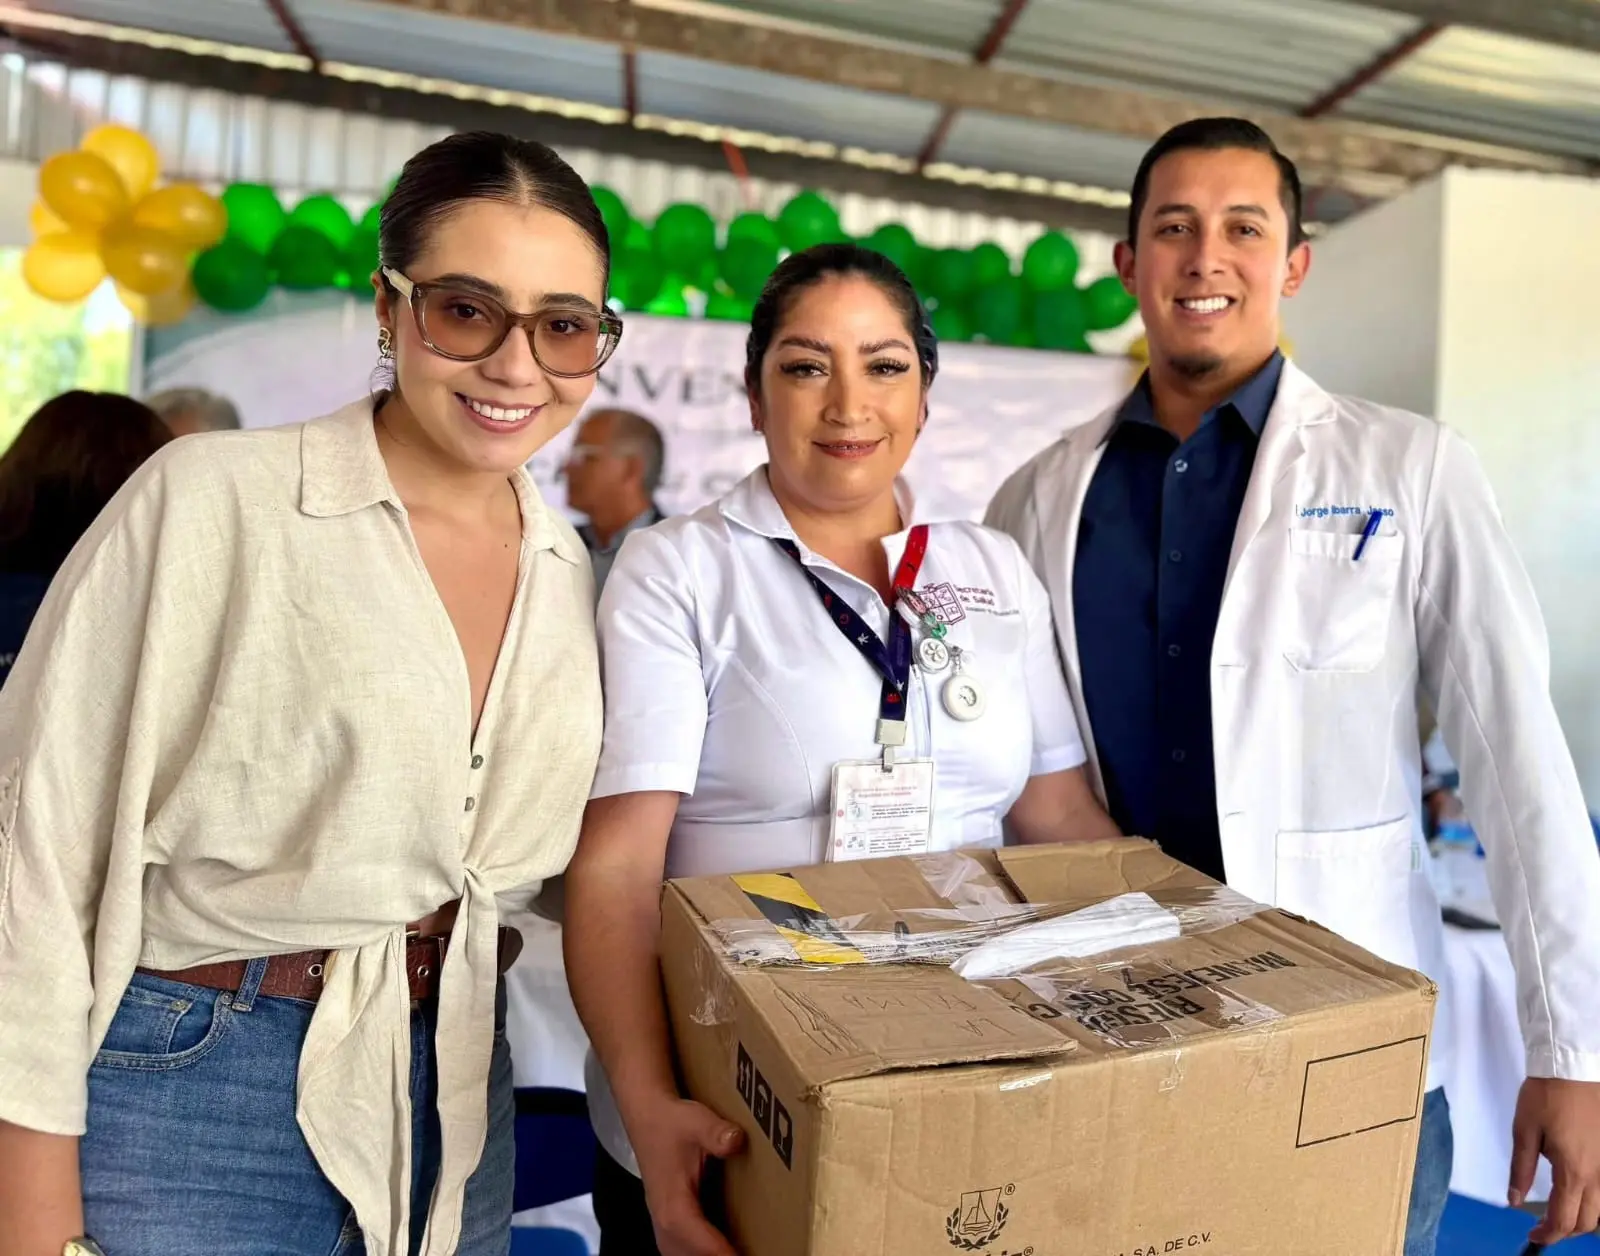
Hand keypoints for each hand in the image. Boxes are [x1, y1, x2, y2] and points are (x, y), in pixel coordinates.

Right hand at [634, 1097, 744, 1255]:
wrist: (647, 1118)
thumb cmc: (671, 1123)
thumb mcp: (696, 1121)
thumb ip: (715, 1132)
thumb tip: (735, 1140)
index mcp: (673, 1204)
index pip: (702, 1243)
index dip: (725, 1254)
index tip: (745, 1255)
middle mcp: (665, 1222)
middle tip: (753, 1251)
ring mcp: (663, 1226)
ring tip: (738, 1250)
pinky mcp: (667, 1224)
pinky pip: (681, 1251)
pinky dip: (700, 1253)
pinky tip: (722, 1249)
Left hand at [1509, 1077, 1599, 1243]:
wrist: (1573, 1067)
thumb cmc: (1545, 1097)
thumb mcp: (1523, 1131)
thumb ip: (1521, 1169)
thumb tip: (1514, 1200)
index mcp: (1574, 1171)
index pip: (1564, 1219)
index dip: (1548, 1234)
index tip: (1533, 1237)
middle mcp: (1599, 1175)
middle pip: (1588, 1221)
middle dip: (1565, 1230)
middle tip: (1543, 1226)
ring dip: (1583, 1218)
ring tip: (1558, 1212)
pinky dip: (1595, 1201)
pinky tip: (1578, 1192)